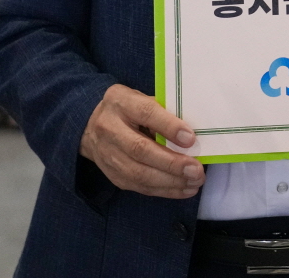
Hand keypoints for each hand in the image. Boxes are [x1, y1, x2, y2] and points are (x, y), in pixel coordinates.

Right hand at [79, 83, 204, 197]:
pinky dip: (164, 190)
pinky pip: (138, 186)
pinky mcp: (111, 174)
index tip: (191, 139)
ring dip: (170, 182)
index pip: (146, 113)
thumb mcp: (142, 99)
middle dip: (172, 163)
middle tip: (196, 170)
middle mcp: (109, 128)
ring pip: (138, 173)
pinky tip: (183, 189)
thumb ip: (163, 111)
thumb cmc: (129, 109)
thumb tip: (192, 133)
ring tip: (194, 182)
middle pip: (141, 150)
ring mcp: (107, 154)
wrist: (92, 126)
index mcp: (120, 102)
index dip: (169, 127)